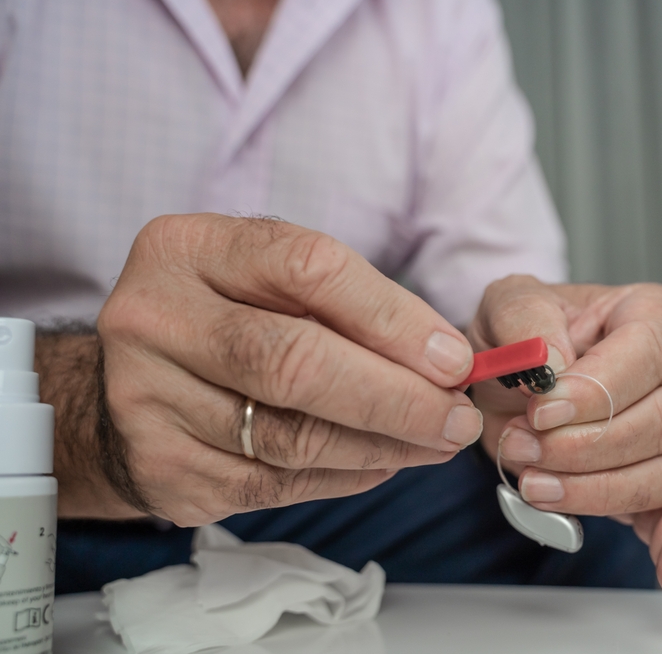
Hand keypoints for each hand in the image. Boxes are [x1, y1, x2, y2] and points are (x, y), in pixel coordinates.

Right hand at [79, 214, 480, 523]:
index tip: (454, 359)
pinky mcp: (160, 468)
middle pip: (295, 363)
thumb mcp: (268, 279)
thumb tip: (445, 360)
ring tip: (435, 444)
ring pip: (290, 437)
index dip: (393, 319)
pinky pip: (273, 486)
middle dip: (397, 398)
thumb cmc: (225, 316)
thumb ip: (348, 304)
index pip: (307, 269)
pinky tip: (382, 464)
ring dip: (382, 447)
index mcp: (188, 248)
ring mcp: (146, 399)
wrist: (131, 378)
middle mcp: (154, 318)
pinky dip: (343, 476)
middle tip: (457, 419)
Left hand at [467, 276, 661, 598]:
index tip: (540, 410)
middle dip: (583, 446)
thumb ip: (525, 319)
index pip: (647, 354)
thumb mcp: (507, 304)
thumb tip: (553, 369)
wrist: (515, 372)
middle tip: (523, 448)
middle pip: (660, 421)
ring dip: (596, 490)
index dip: (594, 391)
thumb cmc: (524, 334)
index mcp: (656, 316)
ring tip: (537, 485)